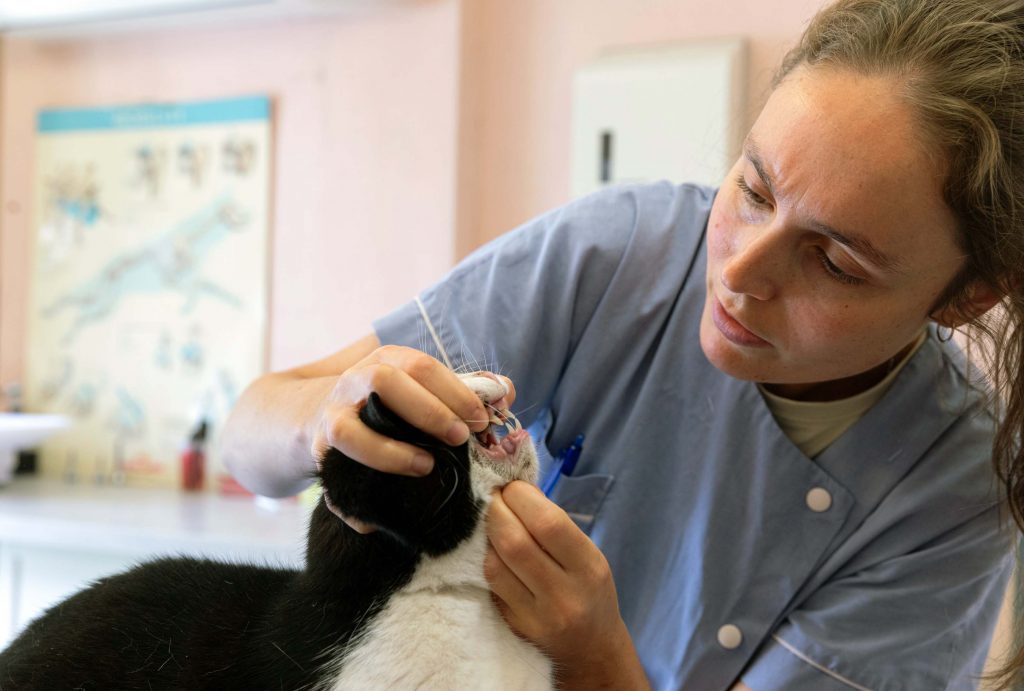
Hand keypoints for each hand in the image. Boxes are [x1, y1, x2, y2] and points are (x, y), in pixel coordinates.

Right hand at [312, 345, 512, 530]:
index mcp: (388, 361)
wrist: (319, 415)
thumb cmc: (390, 405)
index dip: (455, 392)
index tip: (481, 421)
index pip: (421, 366)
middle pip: (384, 382)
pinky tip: (375, 521)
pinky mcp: (319, 451)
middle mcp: (355, 381)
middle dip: (427, 411)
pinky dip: (352, 503)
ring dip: (389, 452)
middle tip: (460, 439)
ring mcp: (333, 415)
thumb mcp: (425, 389)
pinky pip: (332, 477)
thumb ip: (466, 390)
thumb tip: (506, 392)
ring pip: (348, 430)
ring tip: (425, 468)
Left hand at [485, 481, 649, 689]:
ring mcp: (536, 616)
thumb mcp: (588, 556)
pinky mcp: (514, 626)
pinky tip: (491, 548)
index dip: (522, 498)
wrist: (592, 650)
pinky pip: (491, 585)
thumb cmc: (590, 592)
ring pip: (495, 565)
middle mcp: (564, 595)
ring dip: (486, 534)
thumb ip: (555, 525)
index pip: (548, 523)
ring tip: (490, 519)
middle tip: (493, 495)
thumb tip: (517, 489)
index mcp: (589, 568)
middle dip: (497, 510)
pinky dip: (487, 559)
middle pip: (515, 542)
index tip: (512, 486)